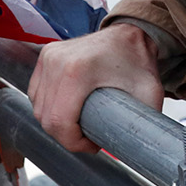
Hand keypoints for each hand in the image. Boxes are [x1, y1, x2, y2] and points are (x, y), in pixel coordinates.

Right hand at [25, 23, 162, 152]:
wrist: (131, 33)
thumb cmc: (138, 62)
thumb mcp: (149, 95)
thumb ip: (143, 124)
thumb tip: (139, 151)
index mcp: (77, 70)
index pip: (59, 121)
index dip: (73, 142)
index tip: (93, 145)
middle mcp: (57, 61)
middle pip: (46, 118)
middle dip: (66, 137)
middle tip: (89, 138)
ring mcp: (48, 57)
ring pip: (38, 108)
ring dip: (56, 123)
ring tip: (80, 124)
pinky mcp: (45, 56)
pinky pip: (37, 94)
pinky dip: (49, 107)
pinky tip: (68, 110)